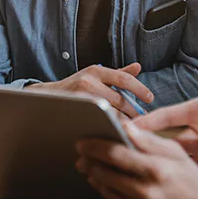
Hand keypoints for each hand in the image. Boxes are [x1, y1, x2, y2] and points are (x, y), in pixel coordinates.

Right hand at [27, 63, 153, 118]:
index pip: (124, 78)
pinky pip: (97, 120)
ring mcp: (80, 97)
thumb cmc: (76, 86)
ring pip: (109, 113)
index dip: (139, 88)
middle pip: (119, 99)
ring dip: (123, 121)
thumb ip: (117, 74)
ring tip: (133, 127)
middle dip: (133, 112)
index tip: (150, 98)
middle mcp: (88, 81)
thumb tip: (138, 67)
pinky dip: (109, 126)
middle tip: (143, 120)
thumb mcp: (95, 75)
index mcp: (96, 71)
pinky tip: (115, 130)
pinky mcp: (74, 111)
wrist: (47, 96)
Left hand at [76, 123, 197, 198]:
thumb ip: (148, 139)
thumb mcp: (176, 152)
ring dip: (93, 176)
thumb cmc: (191, 179)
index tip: (83, 141)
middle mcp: (145, 190)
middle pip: (105, 173)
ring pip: (105, 190)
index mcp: (155, 168)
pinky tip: (102, 182)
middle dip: (88, 161)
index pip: (115, 153)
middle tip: (80, 153)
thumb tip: (125, 125)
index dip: (94, 146)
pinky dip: (104, 191)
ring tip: (88, 166)